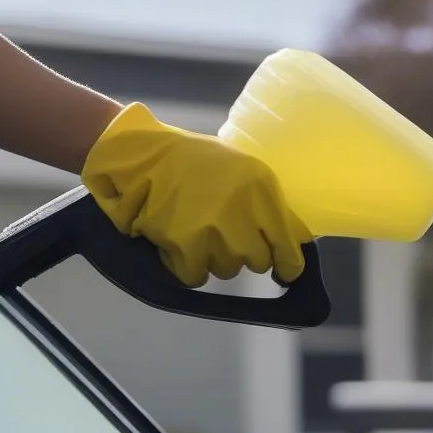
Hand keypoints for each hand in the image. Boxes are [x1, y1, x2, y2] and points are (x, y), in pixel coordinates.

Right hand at [81, 103, 310, 287]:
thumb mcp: (240, 169)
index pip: (287, 241)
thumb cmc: (191, 160)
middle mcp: (243, 213)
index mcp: (261, 189)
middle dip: (243, 254)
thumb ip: (264, 202)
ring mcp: (213, 232)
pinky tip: (179, 248)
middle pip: (257, 260)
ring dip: (215, 259)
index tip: (285, 271)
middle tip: (224, 239)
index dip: (287, 262)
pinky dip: (188, 267)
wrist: (142, 157)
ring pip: (227, 269)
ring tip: (196, 235)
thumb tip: (291, 236)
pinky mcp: (184, 246)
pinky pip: (195, 275)